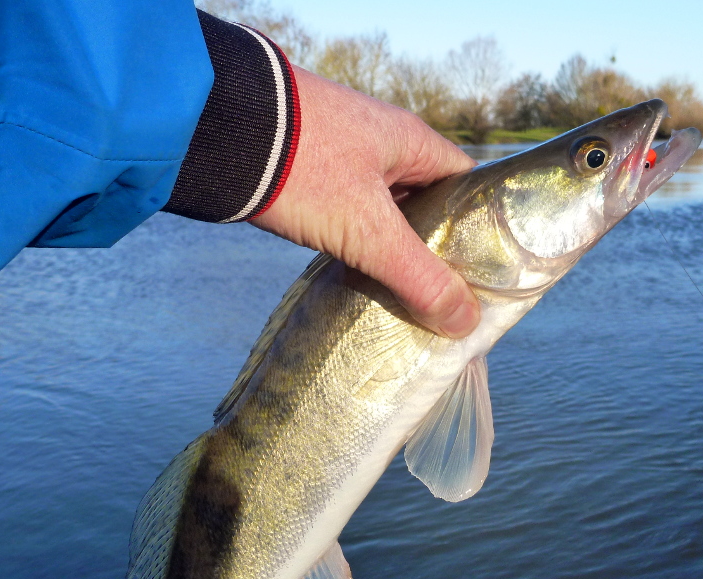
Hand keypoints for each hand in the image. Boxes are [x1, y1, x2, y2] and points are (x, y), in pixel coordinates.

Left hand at [251, 66, 479, 338]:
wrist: (218, 133)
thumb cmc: (304, 170)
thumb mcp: (368, 229)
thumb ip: (418, 276)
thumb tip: (464, 321)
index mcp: (412, 142)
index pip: (467, 185)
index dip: (480, 230)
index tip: (484, 275)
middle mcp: (384, 144)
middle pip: (428, 203)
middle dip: (433, 249)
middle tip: (443, 298)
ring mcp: (345, 157)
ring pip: (386, 213)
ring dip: (392, 250)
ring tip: (404, 297)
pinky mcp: (311, 174)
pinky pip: (350, 214)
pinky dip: (358, 243)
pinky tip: (357, 274)